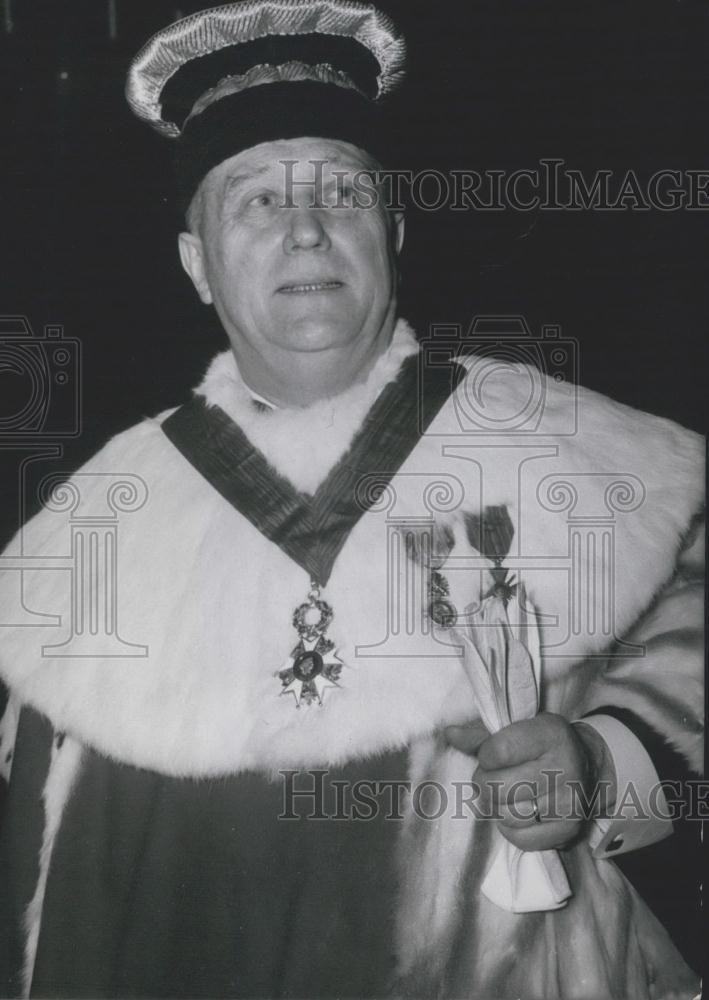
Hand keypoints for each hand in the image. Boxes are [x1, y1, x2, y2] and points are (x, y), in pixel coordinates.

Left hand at [446, 713, 615, 850]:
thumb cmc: (541, 746)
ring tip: (505, 796)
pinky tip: (518, 813)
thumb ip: (481, 736)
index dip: (484, 756)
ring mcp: (568, 801)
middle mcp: (564, 767)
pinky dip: (510, 829)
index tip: (490, 756)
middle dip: (484, 784)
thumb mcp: (518, 730)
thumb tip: (450, 734)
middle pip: (497, 787)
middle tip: (491, 780)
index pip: (497, 751)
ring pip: (506, 815)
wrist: (588, 768)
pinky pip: (520, 839)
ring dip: (496, 808)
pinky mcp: (569, 830)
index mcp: (549, 734)